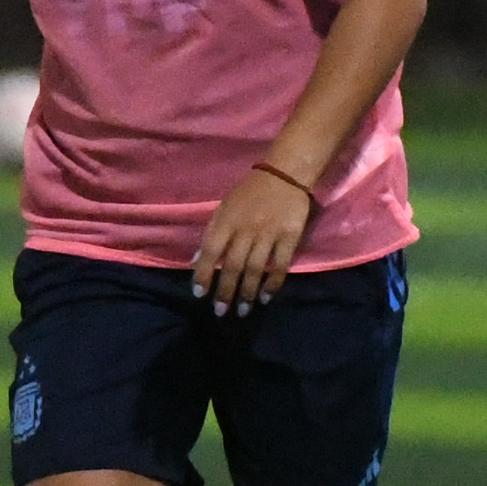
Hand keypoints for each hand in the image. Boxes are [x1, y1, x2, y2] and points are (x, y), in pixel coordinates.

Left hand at [190, 165, 312, 315]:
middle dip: (225, 291)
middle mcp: (246, 229)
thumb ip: (212, 233)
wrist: (284, 173)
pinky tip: (265, 297)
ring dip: (247, 292)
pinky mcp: (290, 236)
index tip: (199, 294)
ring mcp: (269, 234)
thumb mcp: (224, 207)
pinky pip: (280, 265)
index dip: (204, 274)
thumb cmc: (250, 192)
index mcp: (227, 220)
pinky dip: (273, 283)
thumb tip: (197, 261)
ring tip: (243, 310)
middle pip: (233, 265)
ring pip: (256, 269)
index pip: (211, 251)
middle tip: (220, 312)